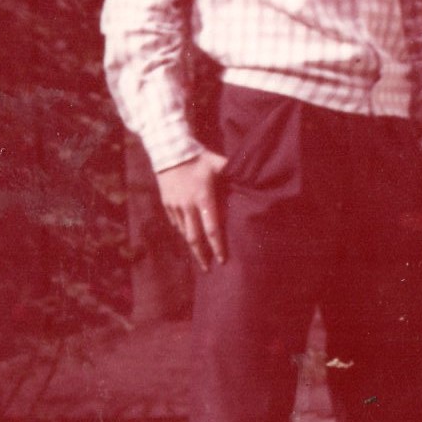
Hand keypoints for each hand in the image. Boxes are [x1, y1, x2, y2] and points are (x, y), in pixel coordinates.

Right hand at [156, 149, 228, 269]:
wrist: (169, 152)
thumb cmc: (199, 158)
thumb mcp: (218, 163)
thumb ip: (234, 173)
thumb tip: (254, 179)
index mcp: (203, 198)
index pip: (212, 228)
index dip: (217, 246)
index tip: (222, 260)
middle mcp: (188, 206)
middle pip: (194, 238)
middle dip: (202, 255)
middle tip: (208, 269)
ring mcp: (175, 206)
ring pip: (184, 232)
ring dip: (193, 246)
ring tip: (200, 257)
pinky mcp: (167, 204)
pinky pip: (177, 223)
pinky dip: (184, 232)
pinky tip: (190, 237)